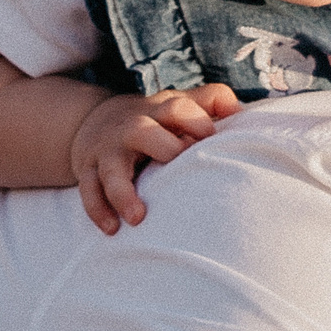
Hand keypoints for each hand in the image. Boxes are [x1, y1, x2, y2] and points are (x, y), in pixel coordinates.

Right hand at [68, 84, 239, 233]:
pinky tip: (112, 229)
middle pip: (141, 131)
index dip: (195, 121)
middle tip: (176, 166)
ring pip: (111, 169)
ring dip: (123, 192)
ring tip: (137, 217)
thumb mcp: (177, 104)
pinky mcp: (88, 170)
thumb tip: (241, 110)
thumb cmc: (154, 121)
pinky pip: (89, 191)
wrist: (93, 121)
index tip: (209, 138)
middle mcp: (132, 128)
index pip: (178, 108)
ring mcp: (108, 151)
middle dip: (160, 147)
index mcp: (159, 111)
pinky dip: (98, 209)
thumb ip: (211, 101)